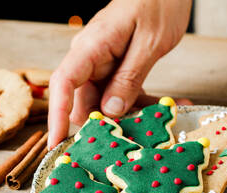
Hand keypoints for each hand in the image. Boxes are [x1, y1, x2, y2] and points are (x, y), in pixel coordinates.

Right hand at [47, 0, 191, 148]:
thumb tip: (111, 112)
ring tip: (163, 123)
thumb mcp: (149, 43)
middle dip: (108, 125)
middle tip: (135, 142)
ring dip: (135, 116)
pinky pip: (126, 94)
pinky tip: (171, 108)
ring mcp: (104, 65)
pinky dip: (146, 103)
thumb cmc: (157, 2)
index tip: (55, 143)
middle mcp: (91, 58)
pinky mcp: (119, 68)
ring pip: (109, 104)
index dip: (56, 116)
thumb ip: (129, 78)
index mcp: (90, 48)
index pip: (63, 85)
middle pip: (86, 102)